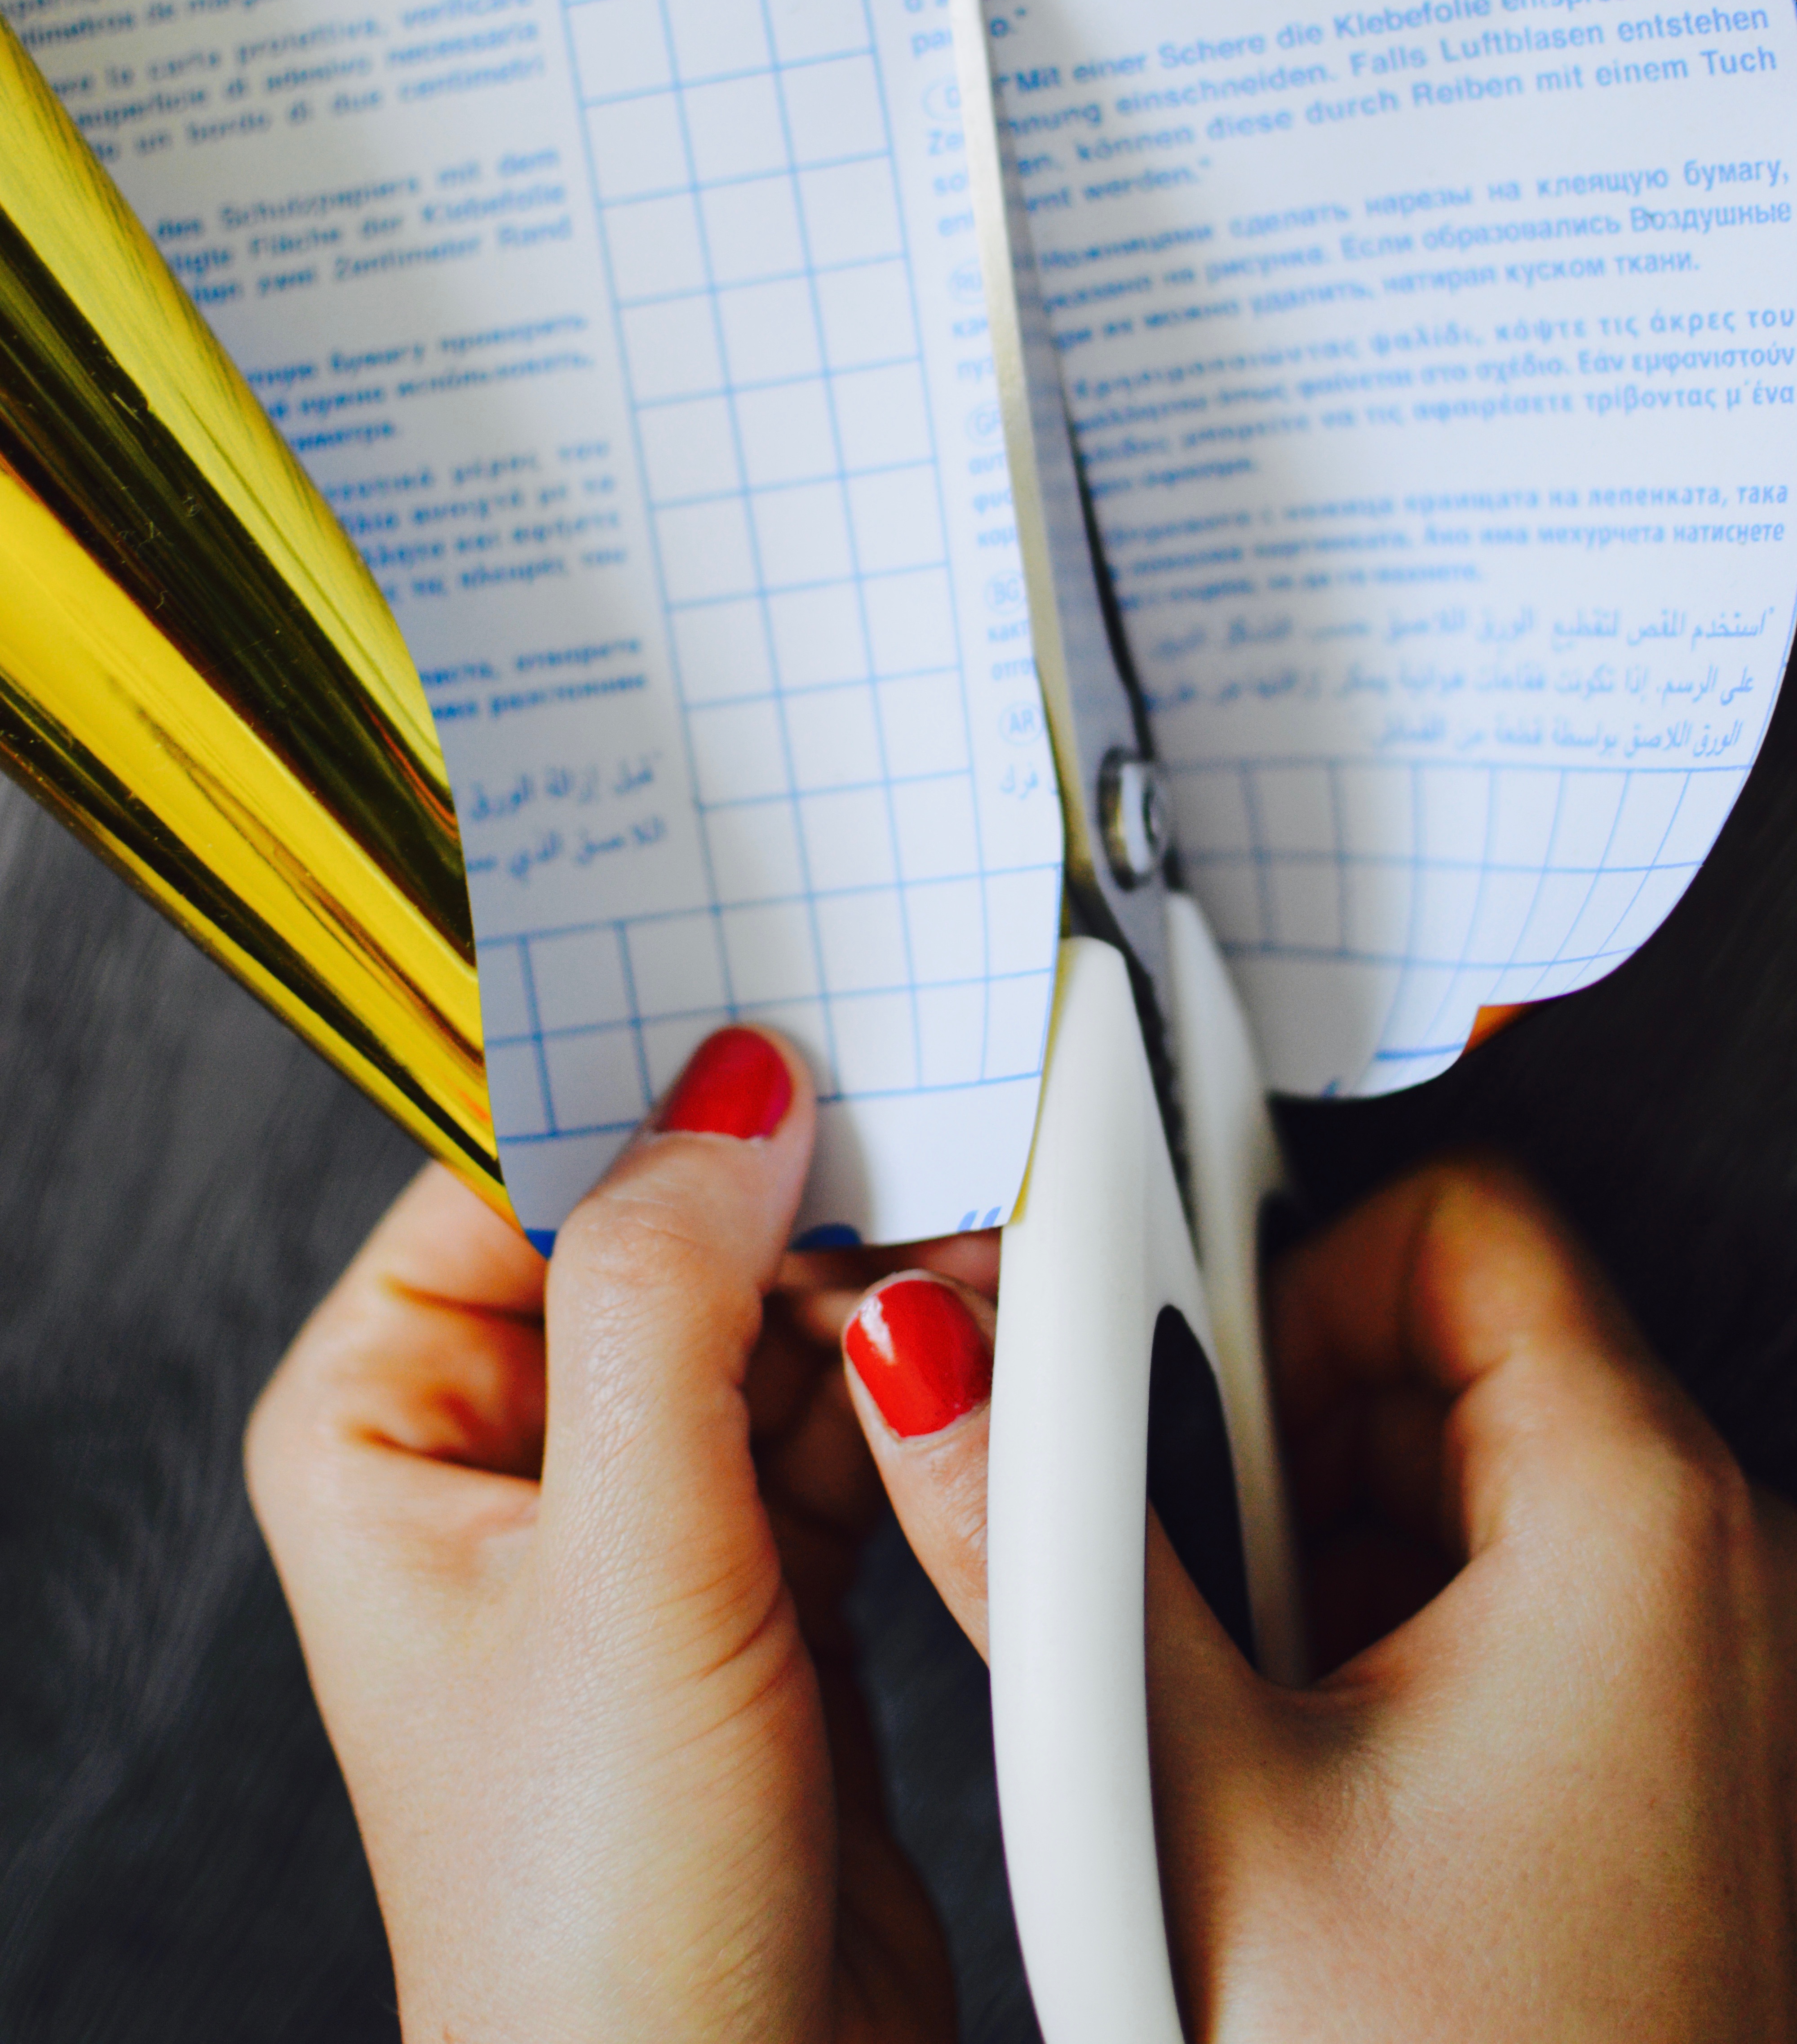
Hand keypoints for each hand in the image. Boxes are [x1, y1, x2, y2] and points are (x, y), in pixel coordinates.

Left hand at [247, 1024, 992, 2042]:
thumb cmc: (603, 1921)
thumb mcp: (630, 1564)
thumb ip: (666, 1298)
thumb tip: (725, 1094)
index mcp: (387, 1423)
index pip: (507, 1173)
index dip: (644, 1088)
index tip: (778, 1009)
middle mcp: (500, 1456)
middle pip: (654, 1233)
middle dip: (792, 1193)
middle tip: (919, 1121)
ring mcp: (637, 1513)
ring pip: (761, 1315)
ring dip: (867, 1277)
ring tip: (966, 1236)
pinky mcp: (759, 1573)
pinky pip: (831, 1411)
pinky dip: (904, 1373)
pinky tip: (965, 1345)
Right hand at [845, 1162, 1796, 2040]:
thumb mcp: (1196, 1798)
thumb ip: (1042, 1553)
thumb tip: (929, 1376)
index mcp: (1632, 1517)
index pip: (1458, 1218)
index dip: (1289, 1267)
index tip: (1175, 1371)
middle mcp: (1701, 1563)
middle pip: (1446, 1338)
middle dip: (1275, 1425)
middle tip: (1177, 1563)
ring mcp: (1691, 1659)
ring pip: (1456, 1468)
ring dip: (1308, 1536)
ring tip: (1229, 1689)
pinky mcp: (1654, 1745)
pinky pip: (1497, 1587)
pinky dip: (1374, 1622)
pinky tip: (1299, 1755)